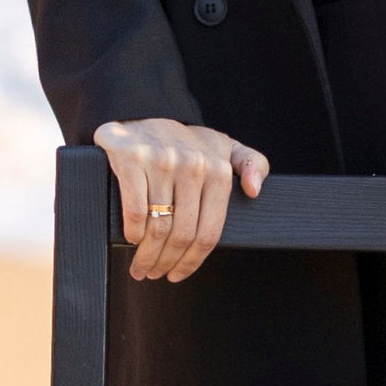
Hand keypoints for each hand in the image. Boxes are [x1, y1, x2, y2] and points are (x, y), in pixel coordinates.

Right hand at [94, 117, 267, 280]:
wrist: (143, 110)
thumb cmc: (187, 140)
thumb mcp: (225, 147)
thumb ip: (251, 163)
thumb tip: (254, 190)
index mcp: (218, 170)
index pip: (208, 232)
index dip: (192, 261)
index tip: (178, 275)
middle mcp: (192, 165)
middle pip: (182, 234)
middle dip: (167, 262)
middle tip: (155, 274)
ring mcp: (161, 162)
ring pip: (158, 227)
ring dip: (147, 255)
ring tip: (141, 268)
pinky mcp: (131, 159)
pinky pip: (136, 209)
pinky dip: (134, 232)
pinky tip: (132, 240)